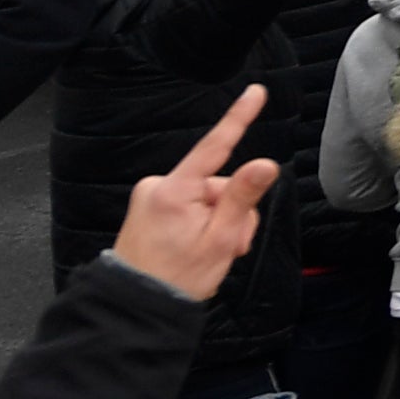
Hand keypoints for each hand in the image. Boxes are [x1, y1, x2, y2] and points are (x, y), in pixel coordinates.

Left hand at [111, 86, 278, 298]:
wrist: (135, 307)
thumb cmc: (179, 277)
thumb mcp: (220, 240)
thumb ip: (242, 198)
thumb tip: (264, 164)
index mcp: (174, 191)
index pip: (215, 147)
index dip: (239, 118)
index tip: (256, 91)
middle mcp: (157, 187)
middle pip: (217, 184)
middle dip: (231, 212)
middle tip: (230, 246)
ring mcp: (150, 197)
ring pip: (206, 198)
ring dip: (218, 221)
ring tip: (212, 253)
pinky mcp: (148, 208)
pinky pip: (188, 206)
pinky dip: (201, 223)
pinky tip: (197, 247)